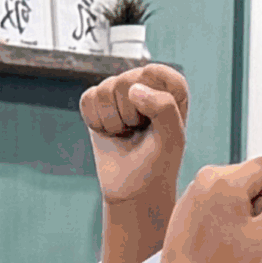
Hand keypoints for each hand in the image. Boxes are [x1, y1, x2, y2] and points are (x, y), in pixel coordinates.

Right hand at [82, 63, 189, 262]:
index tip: (156, 123)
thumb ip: (164, 107)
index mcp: (171, 86)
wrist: (133, 189)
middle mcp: (146, 82)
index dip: (151, 101)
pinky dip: (96, 122)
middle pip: (124, 82)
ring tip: (125, 133)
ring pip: (104, 90)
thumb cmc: (158, 163)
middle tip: (138, 131)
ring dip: (113, 121)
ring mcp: (120, 92)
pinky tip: (110, 132)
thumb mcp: (173, 138)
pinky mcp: (98, 103)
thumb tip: (133, 89)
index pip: (153, 73)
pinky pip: (88, 99)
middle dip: (129, 114)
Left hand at [136, 156, 261, 262]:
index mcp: (226, 178)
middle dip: (256, 200)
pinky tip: (216, 240)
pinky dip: (224, 215)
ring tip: (229, 238)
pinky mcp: (187, 202)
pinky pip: (218, 198)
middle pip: (251, 175)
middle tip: (244, 233)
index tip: (258, 218)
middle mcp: (206, 175)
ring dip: (241, 210)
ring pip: (235, 188)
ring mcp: (194, 188)